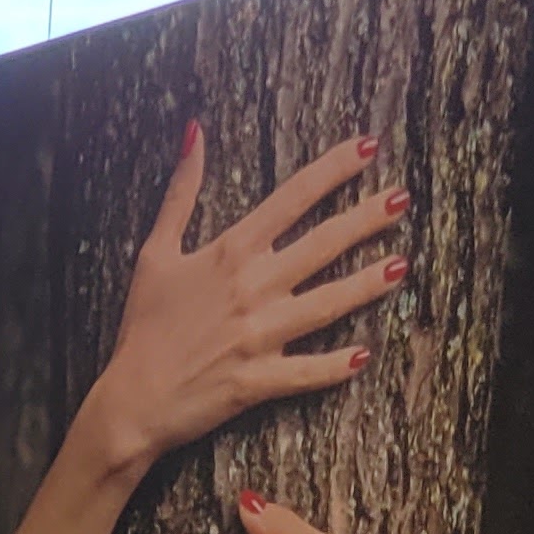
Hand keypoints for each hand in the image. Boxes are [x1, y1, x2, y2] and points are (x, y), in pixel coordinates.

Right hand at [78, 128, 406, 484]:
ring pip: (328, 304)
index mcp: (230, 252)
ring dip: (368, 283)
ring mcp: (260, 335)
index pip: (293, 198)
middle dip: (367, 218)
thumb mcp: (154, 253)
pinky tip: (365, 355)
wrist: (129, 400)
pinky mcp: (261, 379)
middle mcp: (253, 287)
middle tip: (403, 198)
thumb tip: (194, 132)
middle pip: (323, 243)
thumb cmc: (142, 328)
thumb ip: (180, 193)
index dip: (334, 169)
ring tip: (402, 265)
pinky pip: (309, 371)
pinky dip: (338, 366)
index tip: (368, 147)